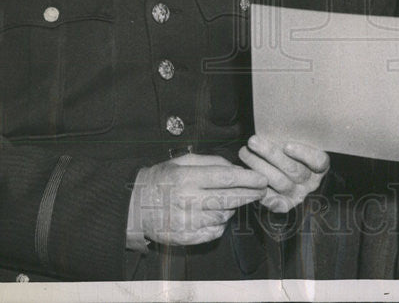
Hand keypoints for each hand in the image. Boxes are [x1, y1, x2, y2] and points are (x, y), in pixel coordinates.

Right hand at [130, 154, 267, 245]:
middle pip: (230, 199)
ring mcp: (188, 222)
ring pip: (225, 215)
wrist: (135, 207)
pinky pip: (215, 231)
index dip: (248, 179)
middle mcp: (188, 201)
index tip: (262, 179)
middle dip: (250, 194)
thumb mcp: (182, 161)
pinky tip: (217, 214)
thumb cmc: (161, 180)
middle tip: (261, 190)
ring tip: (232, 200)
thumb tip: (236, 167)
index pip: (227, 178)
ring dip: (233, 208)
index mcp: (187, 178)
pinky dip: (221, 223)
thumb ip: (210, 161)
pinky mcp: (188, 238)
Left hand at [238, 135, 329, 212]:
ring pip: (280, 182)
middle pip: (294, 170)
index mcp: (320, 165)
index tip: (286, 145)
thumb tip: (277, 121)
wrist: (284, 170)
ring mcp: (298, 194)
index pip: (318, 161)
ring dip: (259, 166)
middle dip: (271, 154)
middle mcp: (311, 182)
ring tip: (244, 152)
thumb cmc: (289, 148)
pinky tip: (247, 173)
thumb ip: (293, 134)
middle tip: (253, 141)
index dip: (304, 154)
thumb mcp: (297, 140)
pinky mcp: (284, 205)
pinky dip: (258, 186)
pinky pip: (271, 199)